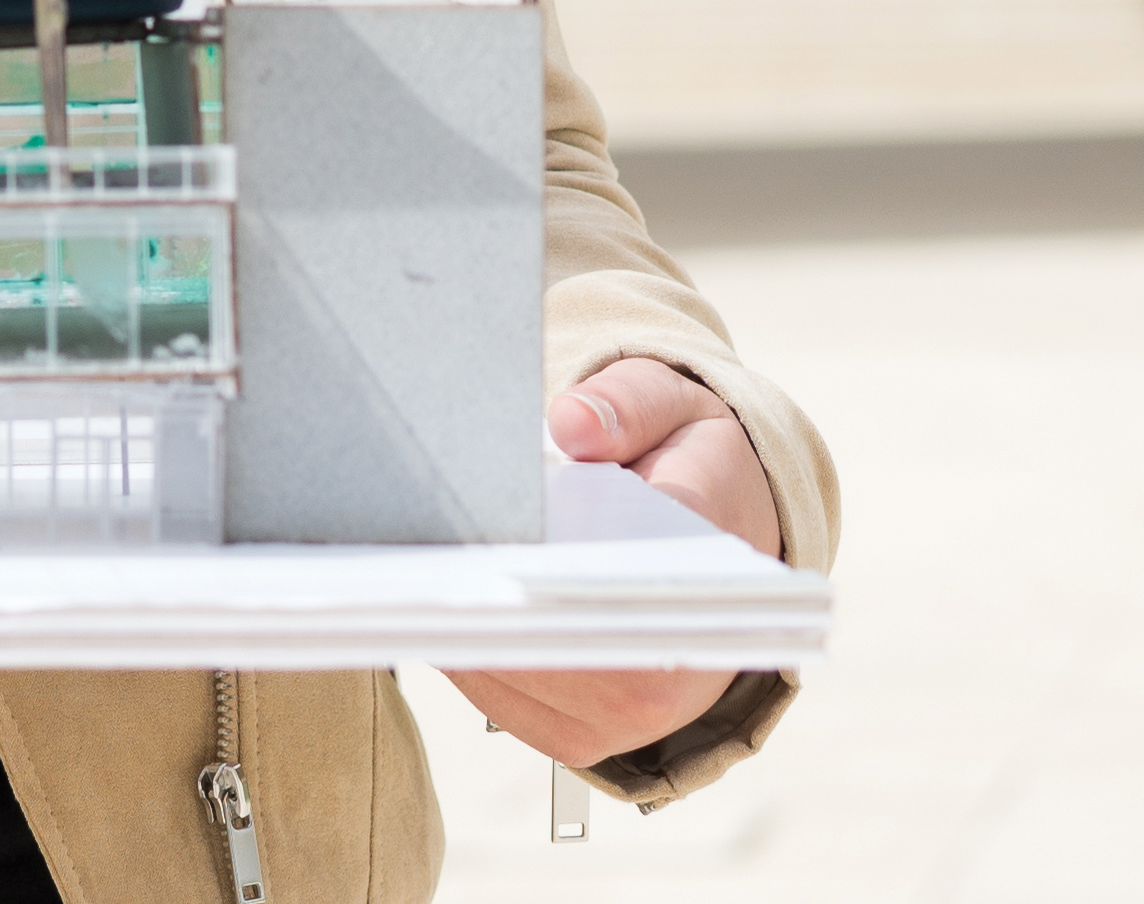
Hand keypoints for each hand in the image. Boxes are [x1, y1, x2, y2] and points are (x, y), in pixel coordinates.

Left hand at [445, 357, 788, 772]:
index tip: (482, 535)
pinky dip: (464, 648)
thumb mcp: (670, 405)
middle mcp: (670, 670)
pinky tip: (444, 594)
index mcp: (710, 578)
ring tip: (421, 562)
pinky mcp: (580, 739)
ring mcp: (627, 720)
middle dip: (481, 594)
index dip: (543, 568)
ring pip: (512, 677)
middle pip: (552, 646)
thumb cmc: (690, 470)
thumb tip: (572, 425)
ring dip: (462, 622)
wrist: (722, 541)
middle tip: (422, 543)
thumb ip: (626, 406)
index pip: (619, 582)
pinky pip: (498, 699)